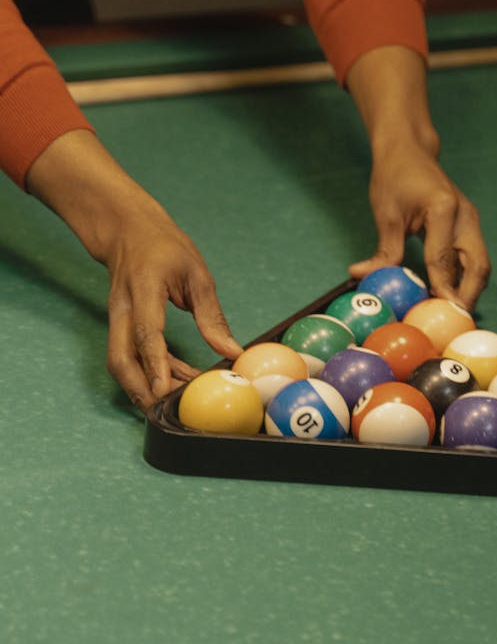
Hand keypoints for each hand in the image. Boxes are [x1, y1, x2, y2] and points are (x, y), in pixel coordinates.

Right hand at [27, 131, 241, 409]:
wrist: (127, 231)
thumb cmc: (164, 247)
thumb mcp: (197, 272)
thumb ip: (211, 315)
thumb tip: (233, 353)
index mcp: (144, 289)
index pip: (146, 332)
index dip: (155, 364)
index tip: (164, 390)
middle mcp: (123, 309)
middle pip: (120, 359)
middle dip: (140, 391)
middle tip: (169, 413)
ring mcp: (117, 320)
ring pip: (122, 364)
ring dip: (147, 386)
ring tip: (183, 399)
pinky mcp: (121, 327)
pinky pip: (131, 357)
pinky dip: (152, 374)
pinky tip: (178, 382)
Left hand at [345, 44, 490, 310]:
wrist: (409, 149)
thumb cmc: (394, 175)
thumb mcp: (386, 213)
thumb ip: (384, 250)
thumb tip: (362, 276)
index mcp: (444, 208)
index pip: (443, 257)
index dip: (442, 287)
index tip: (440, 312)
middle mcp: (465, 215)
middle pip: (477, 264)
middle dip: (468, 294)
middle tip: (455, 319)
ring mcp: (470, 219)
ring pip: (478, 262)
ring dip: (469, 288)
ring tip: (452, 311)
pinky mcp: (467, 224)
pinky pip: (471, 255)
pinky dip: (464, 276)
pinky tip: (448, 293)